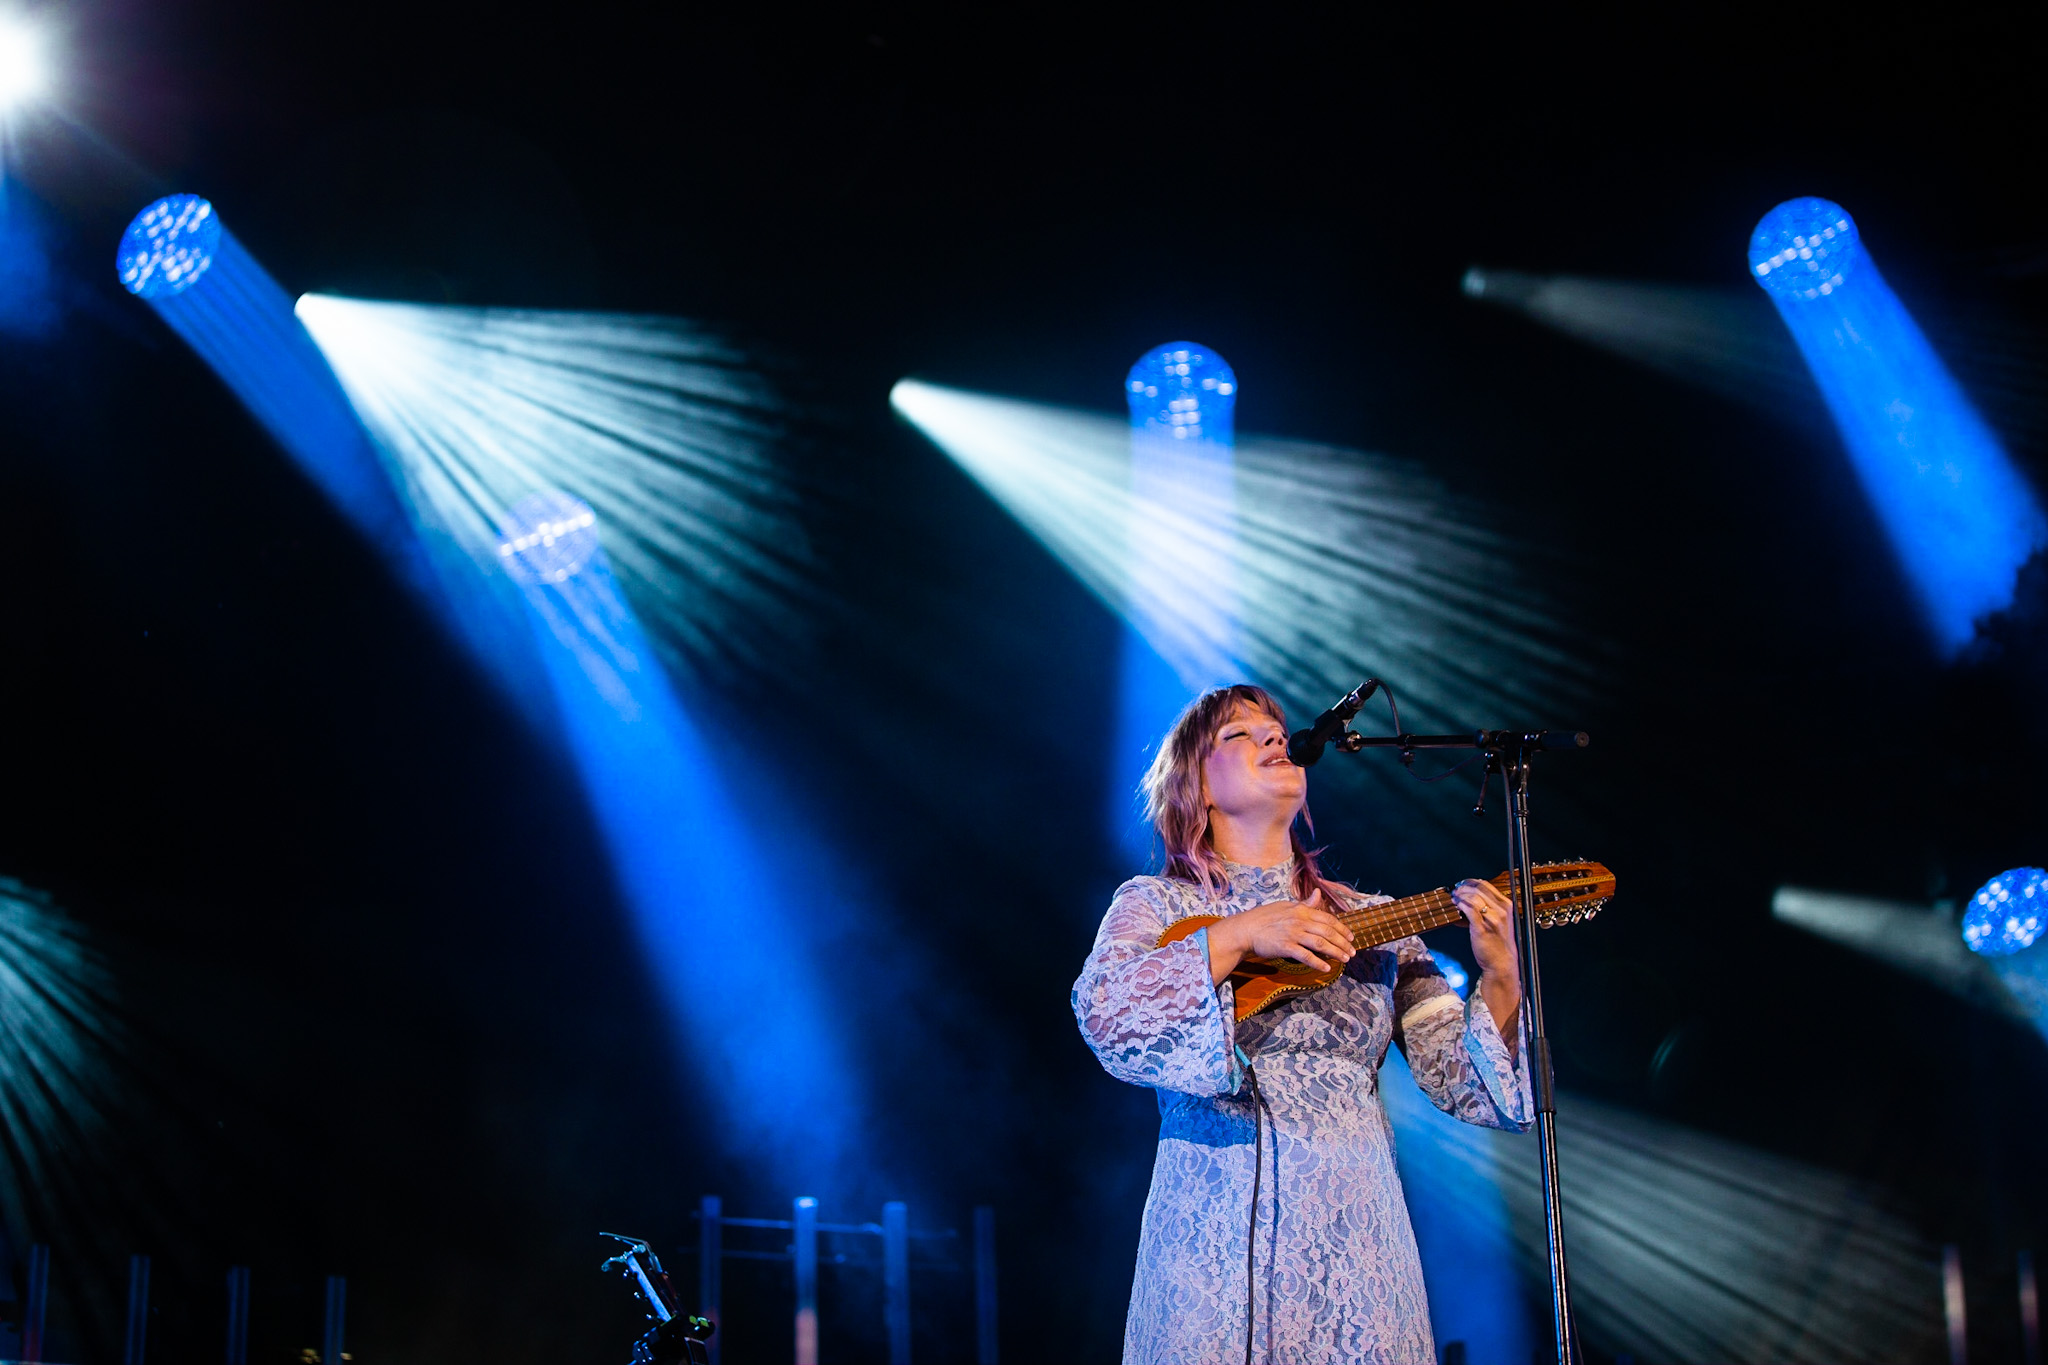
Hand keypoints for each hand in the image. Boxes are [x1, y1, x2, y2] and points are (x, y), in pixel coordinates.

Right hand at [1207, 890, 1354, 984]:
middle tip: (1352, 952)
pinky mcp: (1285, 947)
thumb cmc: (1264, 917)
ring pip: (1320, 944)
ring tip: (1345, 959)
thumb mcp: (1286, 906)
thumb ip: (1304, 903)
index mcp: (1301, 910)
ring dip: (1335, 952)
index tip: (1351, 937)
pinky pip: (1305, 956)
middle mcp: (1299, 920)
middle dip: (1343, 943)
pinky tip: (1326, 968)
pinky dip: (1318, 963)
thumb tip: (1318, 894)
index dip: (1342, 928)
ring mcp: (1293, 934)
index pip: (1327, 918)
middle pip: (1327, 932)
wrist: (1245, 929)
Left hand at [1454, 878, 1521, 1043]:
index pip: (1486, 885)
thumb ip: (1486, 908)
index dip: (1470, 882)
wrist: (1502, 963)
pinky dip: (1461, 905)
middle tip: (1455, 891)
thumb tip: (1466, 899)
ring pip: (1473, 897)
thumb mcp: (1497, 921)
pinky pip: (1470, 910)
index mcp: (1506, 905)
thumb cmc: (1497, 943)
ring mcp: (1492, 919)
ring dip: (1460, 896)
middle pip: (1478, 888)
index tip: (1461, 884)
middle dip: (1463, 887)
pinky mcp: (1482, 928)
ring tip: (1453, 899)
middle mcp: (1501, 910)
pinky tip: (1456, 906)